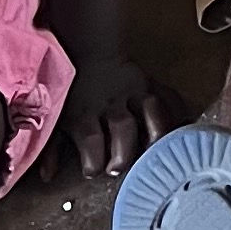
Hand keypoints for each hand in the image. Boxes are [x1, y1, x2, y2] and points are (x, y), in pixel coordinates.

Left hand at [60, 54, 172, 176]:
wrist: (91, 51)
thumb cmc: (73, 92)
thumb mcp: (56, 119)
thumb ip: (52, 148)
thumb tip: (47, 177)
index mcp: (85, 114)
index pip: (91, 140)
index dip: (93, 161)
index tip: (93, 172)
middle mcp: (112, 103)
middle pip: (123, 127)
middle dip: (125, 151)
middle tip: (122, 167)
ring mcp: (135, 92)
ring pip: (152, 110)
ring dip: (158, 132)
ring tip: (160, 153)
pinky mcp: (152, 84)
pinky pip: (171, 98)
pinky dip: (180, 113)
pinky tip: (183, 129)